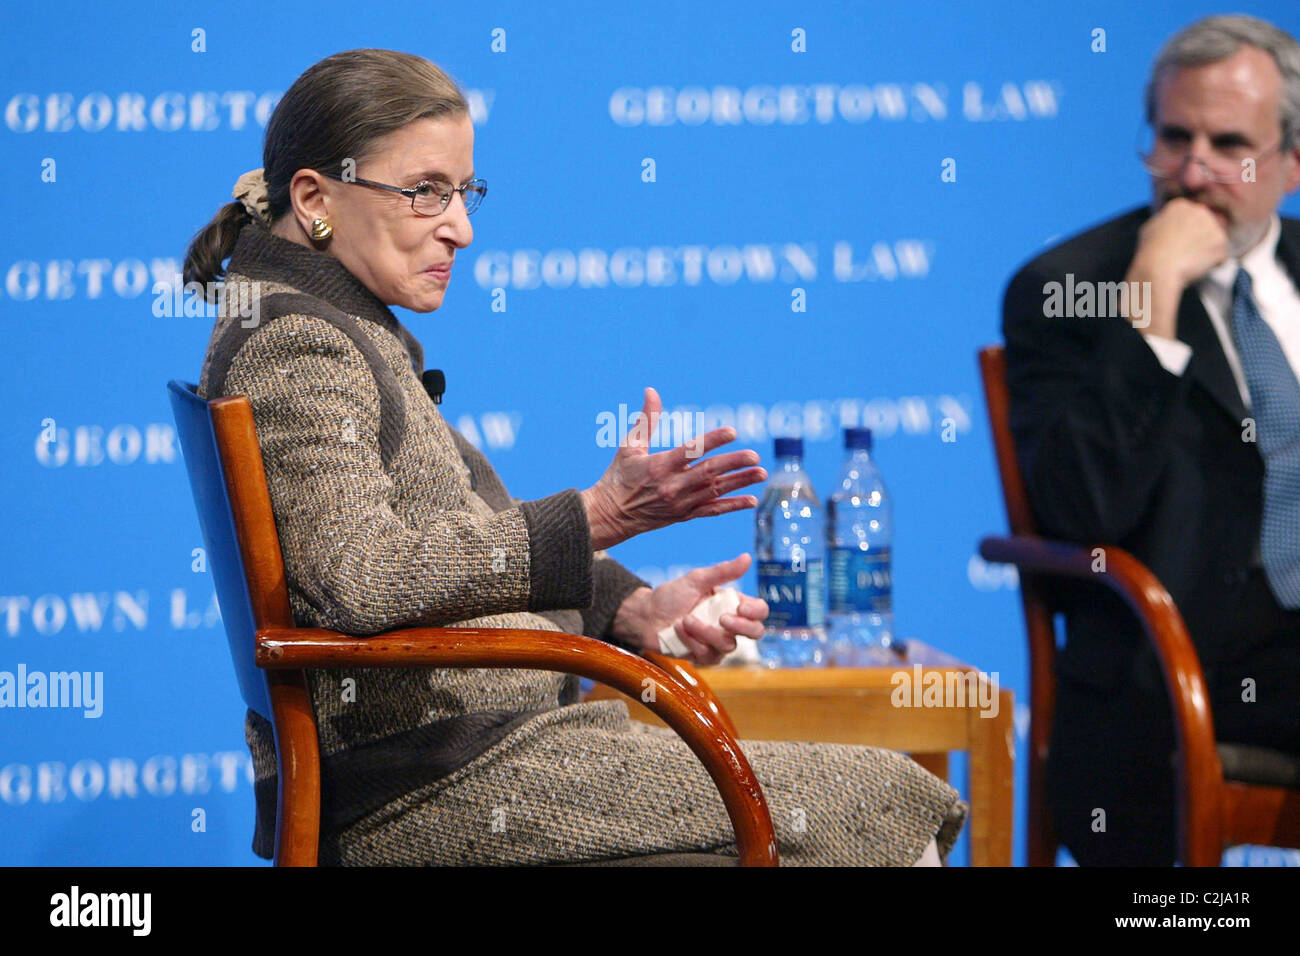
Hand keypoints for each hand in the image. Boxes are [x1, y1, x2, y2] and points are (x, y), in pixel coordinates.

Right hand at [581, 387, 766, 549]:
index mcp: (658, 466)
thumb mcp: (629, 446)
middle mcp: (671, 486)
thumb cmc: (619, 476)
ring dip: (740, 482)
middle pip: (708, 473)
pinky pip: (712, 511)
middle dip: (733, 464)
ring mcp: (680, 503)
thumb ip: (646, 419)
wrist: (611, 515)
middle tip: (755, 455)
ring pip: (714, 492)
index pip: (690, 451)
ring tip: (762, 473)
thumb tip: (652, 390)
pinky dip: (732, 506)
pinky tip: (752, 500)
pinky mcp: (684, 515)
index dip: (712, 441)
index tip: (732, 431)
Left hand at [611, 553, 769, 664]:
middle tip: (722, 619)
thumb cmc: (671, 595)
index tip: (741, 607)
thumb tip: (747, 557)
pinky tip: (679, 630)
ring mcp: (717, 642)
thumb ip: (723, 571)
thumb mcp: (696, 579)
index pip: (759, 611)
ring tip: (685, 620)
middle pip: (755, 632)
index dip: (756, 611)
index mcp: (732, 604)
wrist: (646, 616)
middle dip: (741, 627)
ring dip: (705, 632)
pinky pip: (708, 655)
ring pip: (727, 645)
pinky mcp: (704, 656)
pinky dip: (692, 642)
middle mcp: (729, 625)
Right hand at [1127, 197, 1228, 338]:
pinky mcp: (1220, 243)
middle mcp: (1196, 211)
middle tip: (1183, 259)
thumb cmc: (1145, 259)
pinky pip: (1221, 255)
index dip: (1187, 232)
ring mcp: (1210, 226)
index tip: (1179, 246)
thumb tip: (1162, 226)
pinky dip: (1212, 264)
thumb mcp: (1146, 233)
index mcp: (1176, 206)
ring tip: (1187, 266)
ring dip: (1206, 254)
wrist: (1155, 275)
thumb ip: (1161, 224)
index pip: (1191, 213)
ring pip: (1215, 240)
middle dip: (1200, 241)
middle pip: (1207, 224)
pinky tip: (1196, 270)